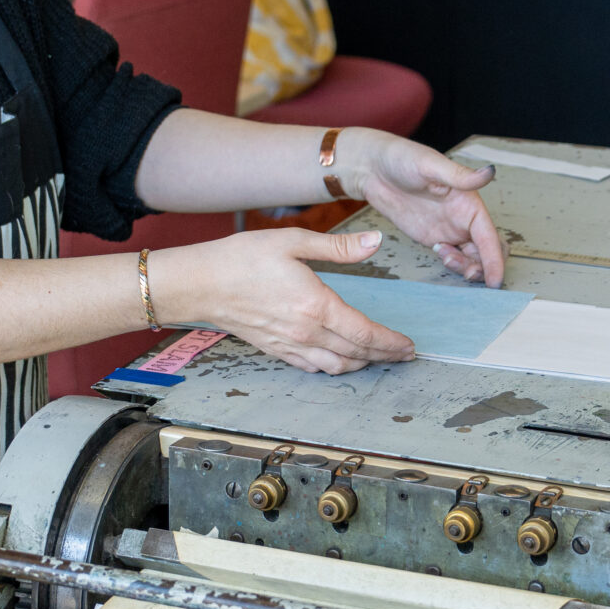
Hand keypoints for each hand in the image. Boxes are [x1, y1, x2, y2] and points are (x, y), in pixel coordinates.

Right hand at [157, 228, 414, 374]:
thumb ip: (338, 247)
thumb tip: (375, 241)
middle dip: (384, 356)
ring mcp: (290, 345)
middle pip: (356, 353)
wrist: (201, 283)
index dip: (391, 342)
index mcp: (316, 305)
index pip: (365, 333)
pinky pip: (313, 366)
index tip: (409, 345)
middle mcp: (306, 332)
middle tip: (403, 354)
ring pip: (337, 366)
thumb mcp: (293, 241)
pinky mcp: (276, 350)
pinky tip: (339, 358)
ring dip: (361, 364)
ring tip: (376, 357)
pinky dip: (334, 366)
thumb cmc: (242, 258)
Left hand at [344, 131, 508, 285]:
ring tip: (446, 259)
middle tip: (466, 273)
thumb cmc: (401, 158)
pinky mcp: (431, 237)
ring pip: (470, 257)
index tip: (495, 280)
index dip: (494, 259)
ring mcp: (447, 229)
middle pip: (486, 251)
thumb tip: (489, 172)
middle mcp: (462, 217)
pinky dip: (452, 264)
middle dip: (483, 267)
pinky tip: (438, 253)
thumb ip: (460, 176)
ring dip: (466, 267)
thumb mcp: (430, 165)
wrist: (372, 168)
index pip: (489, 236)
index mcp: (469, 202)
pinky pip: (451, 257)